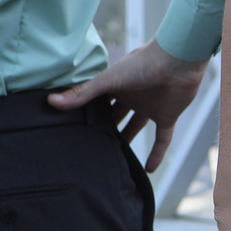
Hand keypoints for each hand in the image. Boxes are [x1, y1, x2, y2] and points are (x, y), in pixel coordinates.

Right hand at [50, 40, 206, 170]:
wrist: (179, 60)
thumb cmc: (144, 63)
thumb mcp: (108, 80)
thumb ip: (82, 93)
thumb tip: (51, 102)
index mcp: (116, 86)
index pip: (98, 102)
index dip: (87, 113)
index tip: (71, 129)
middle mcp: (132, 96)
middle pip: (115, 116)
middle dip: (105, 128)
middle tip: (88, 146)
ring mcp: (150, 106)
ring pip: (135, 127)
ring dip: (127, 140)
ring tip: (112, 159)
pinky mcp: (167, 116)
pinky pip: (162, 139)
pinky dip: (157, 153)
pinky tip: (148, 170)